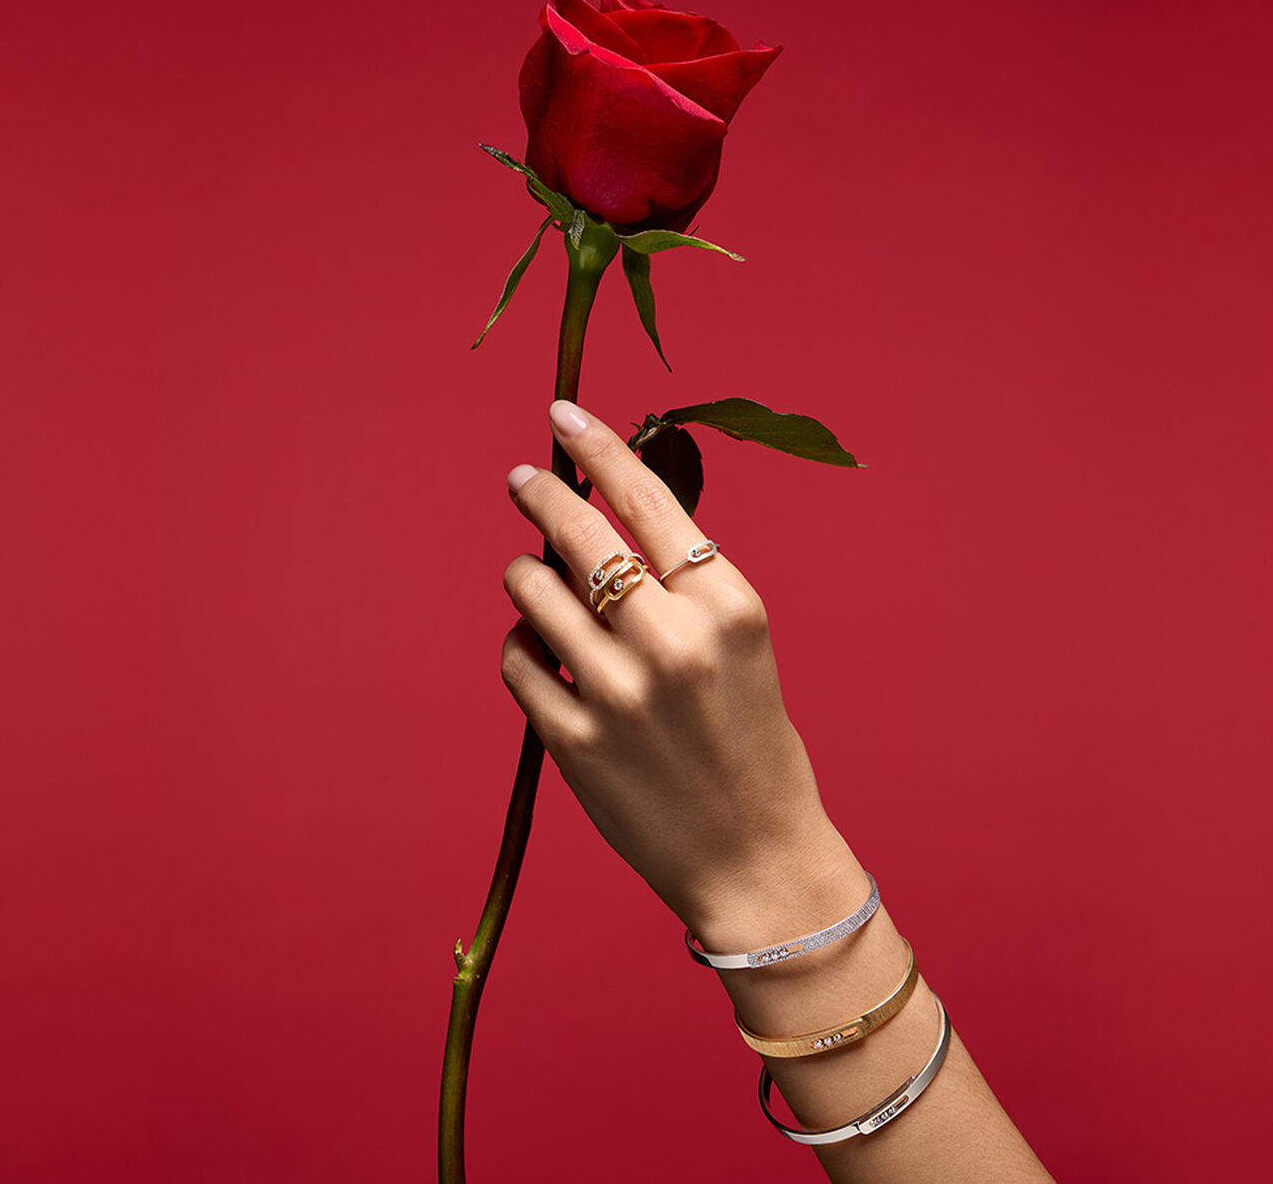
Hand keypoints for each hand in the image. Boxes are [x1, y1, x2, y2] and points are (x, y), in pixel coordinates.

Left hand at [500, 401, 855, 942]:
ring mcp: (619, 694)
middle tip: (520, 478)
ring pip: (532, 590)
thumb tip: (599, 512)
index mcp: (729, 607)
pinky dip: (522, 648)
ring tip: (539, 587)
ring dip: (527, 578)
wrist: (756, 858)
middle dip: (540, 493)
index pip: (648, 499)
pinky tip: (545, 657)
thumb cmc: (753, 742)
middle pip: (579, 533)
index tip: (563, 415)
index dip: (598, 447)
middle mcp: (674, 640)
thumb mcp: (742, 644)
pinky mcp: (575, 744)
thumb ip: (683, 582)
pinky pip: (516, 661)